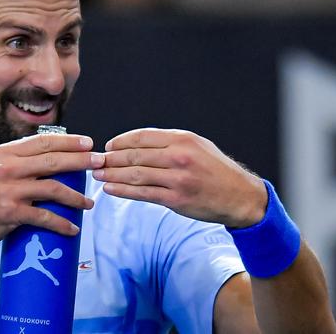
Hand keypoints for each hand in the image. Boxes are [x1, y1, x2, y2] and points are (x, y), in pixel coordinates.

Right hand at [0, 134, 104, 252]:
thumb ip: (21, 160)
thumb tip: (57, 156)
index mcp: (5, 153)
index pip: (43, 142)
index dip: (69, 142)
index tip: (89, 143)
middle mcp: (7, 167)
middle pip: (53, 161)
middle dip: (81, 161)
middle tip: (100, 163)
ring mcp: (8, 190)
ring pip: (53, 189)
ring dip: (76, 197)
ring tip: (89, 203)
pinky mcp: (10, 213)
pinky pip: (45, 217)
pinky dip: (62, 224)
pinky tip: (73, 228)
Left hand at [92, 128, 266, 227]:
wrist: (240, 196)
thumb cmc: (215, 170)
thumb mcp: (196, 146)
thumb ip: (169, 143)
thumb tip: (136, 144)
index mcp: (182, 139)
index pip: (142, 137)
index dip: (120, 141)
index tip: (108, 146)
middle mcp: (179, 157)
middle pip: (135, 155)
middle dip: (111, 159)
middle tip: (95, 161)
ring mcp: (177, 179)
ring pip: (135, 175)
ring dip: (112, 174)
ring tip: (98, 174)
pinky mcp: (176, 199)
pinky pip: (142, 194)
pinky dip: (122, 191)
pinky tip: (110, 189)